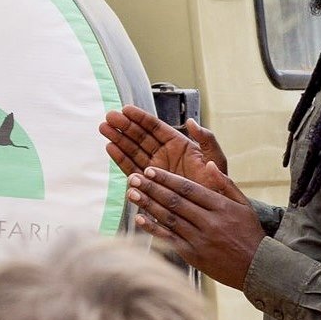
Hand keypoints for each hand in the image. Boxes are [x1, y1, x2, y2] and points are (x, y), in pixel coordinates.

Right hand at [100, 106, 227, 181]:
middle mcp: (164, 154)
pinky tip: (110, 148)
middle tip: (109, 116)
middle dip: (124, 126)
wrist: (210, 211)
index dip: (140, 118)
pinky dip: (120, 159)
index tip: (126, 109)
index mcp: (179, 144)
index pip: (156, 127)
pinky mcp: (148, 183)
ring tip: (104, 128)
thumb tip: (192, 121)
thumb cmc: (216, 184)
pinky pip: (131, 169)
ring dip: (118, 139)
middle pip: (140, 137)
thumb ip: (206, 139)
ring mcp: (154, 168)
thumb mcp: (216, 158)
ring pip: (132, 150)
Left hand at [125, 160, 264, 289]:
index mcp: (221, 206)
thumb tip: (208, 164)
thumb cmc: (250, 234)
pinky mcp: (193, 256)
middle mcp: (209, 222)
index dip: (167, 178)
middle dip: (152, 188)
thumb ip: (225, 184)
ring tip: (132, 193)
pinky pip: (169, 239)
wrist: (257, 269)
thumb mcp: (244, 205)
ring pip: (169, 219)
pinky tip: (139, 219)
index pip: (188, 188)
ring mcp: (200, 239)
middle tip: (134, 177)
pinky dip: (153, 229)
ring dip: (148, 205)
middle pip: (175, 201)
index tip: (150, 170)